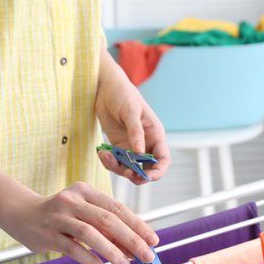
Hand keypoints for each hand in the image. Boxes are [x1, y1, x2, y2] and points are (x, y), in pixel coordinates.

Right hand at [2, 182, 159, 263]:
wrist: (20, 213)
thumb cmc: (60, 216)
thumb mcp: (83, 213)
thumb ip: (106, 228)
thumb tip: (134, 249)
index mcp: (86, 191)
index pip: (118, 208)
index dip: (138, 225)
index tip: (153, 240)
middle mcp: (73, 201)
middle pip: (108, 220)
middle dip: (131, 240)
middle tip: (147, 256)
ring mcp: (58, 217)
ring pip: (91, 234)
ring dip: (111, 251)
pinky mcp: (47, 234)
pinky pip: (73, 248)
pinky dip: (90, 259)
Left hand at [95, 51, 169, 183]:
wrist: (105, 87)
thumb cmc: (122, 94)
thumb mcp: (130, 111)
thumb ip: (135, 133)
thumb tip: (140, 153)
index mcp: (154, 134)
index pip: (162, 159)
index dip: (157, 171)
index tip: (145, 176)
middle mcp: (145, 142)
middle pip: (146, 168)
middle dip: (136, 173)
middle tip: (124, 172)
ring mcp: (131, 145)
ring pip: (129, 167)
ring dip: (118, 168)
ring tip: (105, 156)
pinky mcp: (117, 145)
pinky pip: (116, 160)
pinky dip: (109, 161)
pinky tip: (101, 152)